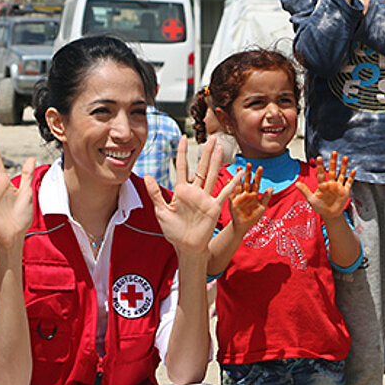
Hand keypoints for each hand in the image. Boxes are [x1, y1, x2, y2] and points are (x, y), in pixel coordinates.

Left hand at [145, 136, 239, 256]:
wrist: (186, 246)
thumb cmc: (173, 231)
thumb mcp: (161, 211)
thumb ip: (155, 193)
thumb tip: (146, 176)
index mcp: (181, 190)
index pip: (182, 166)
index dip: (182, 152)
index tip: (183, 137)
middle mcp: (194, 191)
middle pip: (201, 167)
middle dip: (206, 152)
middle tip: (211, 137)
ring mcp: (205, 198)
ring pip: (212, 174)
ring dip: (217, 161)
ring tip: (221, 147)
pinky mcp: (214, 206)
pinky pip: (224, 192)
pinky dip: (232, 183)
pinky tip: (239, 173)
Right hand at [228, 164, 271, 233]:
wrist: (243, 226)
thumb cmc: (252, 217)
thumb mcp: (262, 207)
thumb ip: (266, 198)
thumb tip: (271, 188)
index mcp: (253, 195)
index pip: (256, 183)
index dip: (258, 176)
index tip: (260, 168)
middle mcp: (246, 194)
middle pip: (247, 181)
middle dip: (248, 173)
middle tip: (249, 164)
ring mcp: (239, 197)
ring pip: (239, 185)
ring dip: (238, 177)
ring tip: (239, 168)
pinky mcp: (233, 201)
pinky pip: (231, 193)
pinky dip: (230, 187)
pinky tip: (230, 180)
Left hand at [295, 151, 355, 221]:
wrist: (329, 214)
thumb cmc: (319, 206)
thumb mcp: (311, 199)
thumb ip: (305, 191)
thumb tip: (296, 183)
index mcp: (322, 185)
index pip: (321, 173)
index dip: (320, 166)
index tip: (319, 157)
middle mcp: (331, 184)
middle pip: (333, 170)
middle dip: (333, 162)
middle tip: (334, 152)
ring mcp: (338, 187)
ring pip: (341, 174)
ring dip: (343, 166)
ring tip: (345, 157)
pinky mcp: (345, 192)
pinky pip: (349, 183)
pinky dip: (351, 177)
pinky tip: (353, 170)